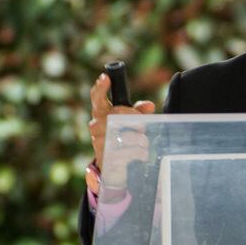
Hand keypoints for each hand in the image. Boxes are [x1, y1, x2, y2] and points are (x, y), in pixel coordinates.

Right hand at [88, 72, 155, 194]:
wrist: (113, 166)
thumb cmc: (122, 138)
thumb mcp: (132, 122)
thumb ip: (140, 112)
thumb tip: (149, 106)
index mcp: (101, 113)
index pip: (96, 98)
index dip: (100, 87)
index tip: (105, 77)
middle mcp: (96, 126)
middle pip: (116, 113)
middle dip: (134, 118)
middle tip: (142, 125)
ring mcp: (99, 141)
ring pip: (125, 134)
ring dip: (140, 138)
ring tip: (143, 142)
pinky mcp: (106, 157)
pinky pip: (129, 152)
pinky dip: (140, 152)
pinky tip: (142, 154)